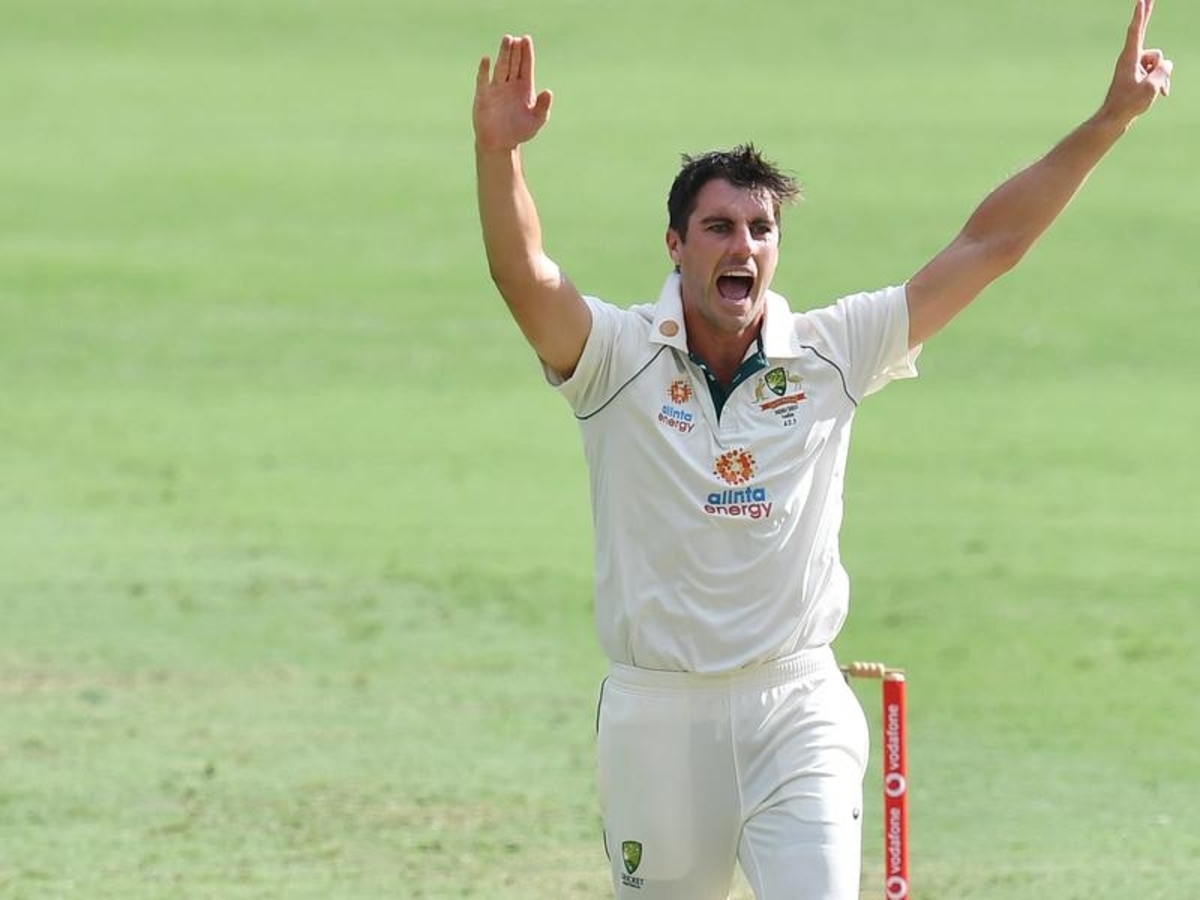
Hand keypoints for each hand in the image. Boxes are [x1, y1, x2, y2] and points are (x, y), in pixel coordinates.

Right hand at [473, 35, 553, 152]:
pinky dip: (484, 70)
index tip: (526, 39)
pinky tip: (486, 59)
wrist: (500, 144)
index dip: (526, 53)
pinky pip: (483, 80)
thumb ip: (543, 107)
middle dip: (515, 51)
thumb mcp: (535, 121)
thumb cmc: (519, 132)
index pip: (526, 66)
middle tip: (516, 38)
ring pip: (501, 67)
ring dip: (503, 54)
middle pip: (514, 63)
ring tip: (506, 40)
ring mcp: (497, 88)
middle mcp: (510, 84)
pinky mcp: (483, 95)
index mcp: (524, 88)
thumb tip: (548, 91)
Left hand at [1101, 0, 1173, 125]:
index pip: (1136, 31)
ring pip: (1158, 62)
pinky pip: (1156, 72)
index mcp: (1129, 58)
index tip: (1141, 0)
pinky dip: (1160, 81)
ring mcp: (1135, 67)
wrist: (1114, 120)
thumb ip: (1163, 71)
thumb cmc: (1129, 104)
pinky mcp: (1138, 75)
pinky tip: (1161, 94)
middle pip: (1150, 43)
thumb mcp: (1152, 86)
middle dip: (1147, 17)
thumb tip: (1167, 64)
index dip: (1140, 15)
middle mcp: (1131, 59)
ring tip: (1155, 91)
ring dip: (1161, 76)